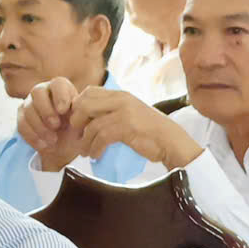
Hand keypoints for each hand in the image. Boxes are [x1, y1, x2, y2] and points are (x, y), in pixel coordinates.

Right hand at [18, 79, 85, 171]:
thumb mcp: (84, 122)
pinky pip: (21, 124)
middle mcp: (44, 92)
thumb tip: (81, 112)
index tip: (64, 110)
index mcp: (62, 89)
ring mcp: (30, 103)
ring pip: (28, 109)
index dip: (60, 96)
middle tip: (56, 126)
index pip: (58, 83)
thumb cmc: (78, 129)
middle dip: (46, 110)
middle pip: (37, 92)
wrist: (66, 146)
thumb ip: (82, 114)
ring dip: (40, 126)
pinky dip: (32, 136)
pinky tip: (43, 145)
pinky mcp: (22, 117)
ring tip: (53, 140)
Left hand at [69, 87, 201, 169]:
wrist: (172, 142)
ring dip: (85, 141)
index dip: (78, 105)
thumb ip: (114, 110)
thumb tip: (89, 116)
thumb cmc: (152, 132)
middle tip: (78, 136)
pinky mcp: (127, 128)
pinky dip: (95, 148)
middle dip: (76, 121)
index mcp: (121, 95)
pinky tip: (95, 155)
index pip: (89, 92)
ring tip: (86, 151)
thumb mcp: (132, 113)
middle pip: (84, 104)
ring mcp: (124, 113)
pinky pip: (101, 137)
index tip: (79, 122)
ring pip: (91, 124)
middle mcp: (121, 100)